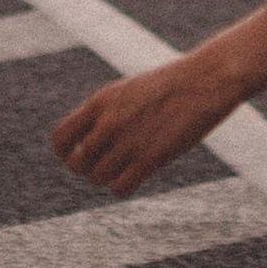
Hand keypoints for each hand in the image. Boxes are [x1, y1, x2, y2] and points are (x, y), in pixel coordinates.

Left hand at [52, 3, 266, 199]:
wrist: (206, 79)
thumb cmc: (170, 85)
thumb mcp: (128, 91)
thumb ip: (105, 114)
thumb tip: (88, 143)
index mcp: (100, 102)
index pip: (60, 139)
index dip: (65, 154)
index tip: (79, 157)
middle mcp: (109, 122)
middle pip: (77, 164)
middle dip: (88, 170)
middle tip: (107, 166)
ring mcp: (129, 140)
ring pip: (97, 178)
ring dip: (108, 179)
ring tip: (125, 169)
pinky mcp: (151, 157)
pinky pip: (120, 188)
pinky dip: (123, 187)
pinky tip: (137, 176)